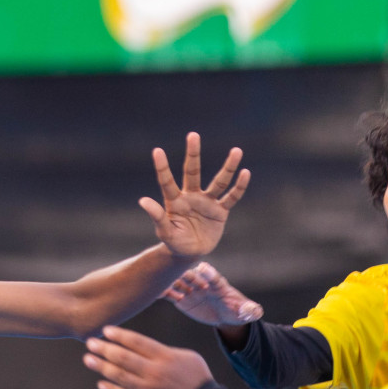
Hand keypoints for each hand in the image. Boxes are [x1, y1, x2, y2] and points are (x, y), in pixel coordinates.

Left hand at [83, 326, 212, 388]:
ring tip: (89, 359)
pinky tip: (101, 383)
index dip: (119, 335)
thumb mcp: (188, 357)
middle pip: (123, 358)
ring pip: (120, 376)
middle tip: (90, 343)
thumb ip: (164, 351)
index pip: (137, 342)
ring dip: (102, 367)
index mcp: (165, 357)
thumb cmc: (199, 380)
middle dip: (104, 349)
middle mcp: (154, 372)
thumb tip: (142, 348)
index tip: (105, 330)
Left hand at [141, 133, 248, 258]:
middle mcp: (191, 196)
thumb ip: (157, 216)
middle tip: (193, 135)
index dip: (162, 167)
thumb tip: (142, 200)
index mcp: (174, 201)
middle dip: (193, 154)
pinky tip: (245, 173)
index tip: (157, 151)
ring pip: (219, 181)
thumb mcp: (164, 232)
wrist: (189, 253)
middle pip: (193, 171)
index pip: (167, 181)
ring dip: (228, 167)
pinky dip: (239, 187)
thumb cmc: (174, 241)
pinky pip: (231, 197)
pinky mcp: (220, 212)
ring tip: (237, 150)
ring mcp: (206, 202)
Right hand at [163, 262, 262, 326]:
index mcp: (218, 284)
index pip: (213, 276)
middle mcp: (202, 282)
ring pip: (177, 282)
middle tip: (179, 278)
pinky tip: (153, 293)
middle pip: (191, 276)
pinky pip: (168, 292)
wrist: (225, 315)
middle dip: (185, 276)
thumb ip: (251, 310)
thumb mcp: (247, 312)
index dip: (209, 273)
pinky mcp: (179, 297)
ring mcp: (189, 289)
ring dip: (170, 283)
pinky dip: (161, 292)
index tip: (203, 268)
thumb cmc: (238, 311)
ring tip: (165, 289)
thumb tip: (257, 310)